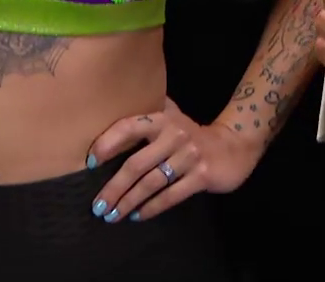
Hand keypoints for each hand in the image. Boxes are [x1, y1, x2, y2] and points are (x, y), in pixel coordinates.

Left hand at [86, 97, 262, 222]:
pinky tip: (138, 215)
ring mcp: (189, 156)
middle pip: (136, 163)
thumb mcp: (173, 116)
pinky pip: (171, 195)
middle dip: (114, 188)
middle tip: (97, 206)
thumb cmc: (193, 134)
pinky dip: (151, 208)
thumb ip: (148, 113)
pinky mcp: (202, 175)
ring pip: (152, 183)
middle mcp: (175, 134)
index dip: (107, 144)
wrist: (235, 145)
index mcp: (163, 118)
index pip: (129, 127)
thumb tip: (109, 110)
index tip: (89, 164)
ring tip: (112, 215)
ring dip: (129, 201)